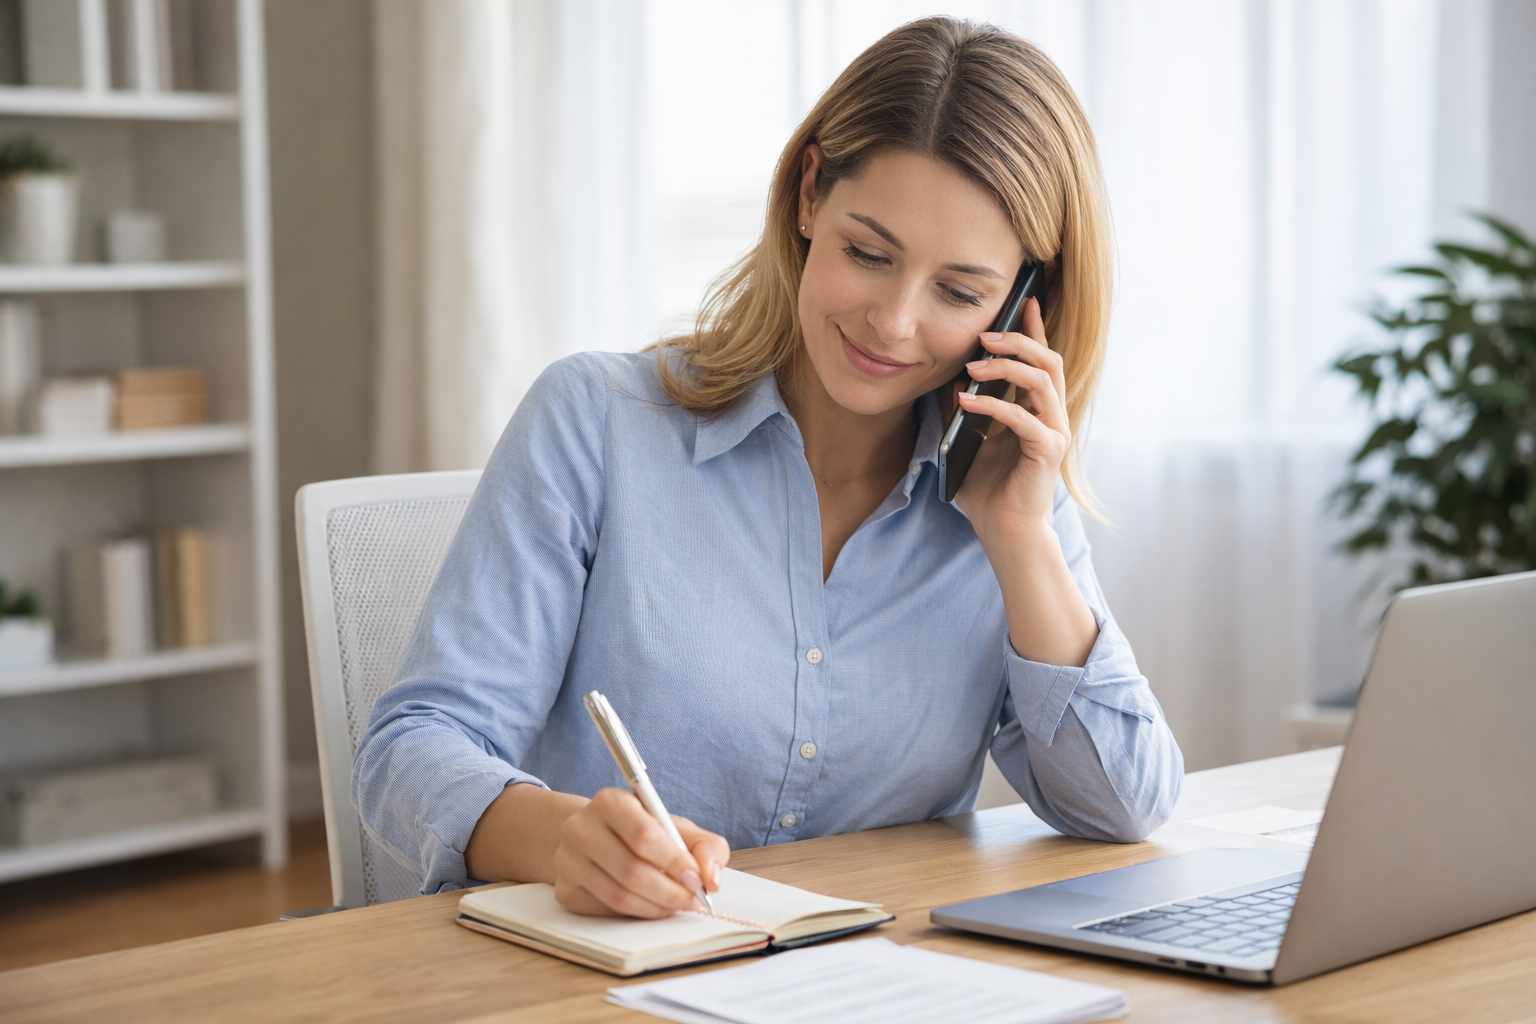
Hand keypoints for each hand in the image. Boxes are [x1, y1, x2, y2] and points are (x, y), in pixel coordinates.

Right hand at [552, 787, 729, 917]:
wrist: (594, 837)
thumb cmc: (642, 831)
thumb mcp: (676, 827)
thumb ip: (705, 846)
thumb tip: (711, 879)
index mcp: (610, 802)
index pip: (644, 836)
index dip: (675, 862)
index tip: (695, 878)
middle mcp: (581, 827)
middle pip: (631, 871)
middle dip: (669, 892)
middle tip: (689, 899)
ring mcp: (568, 860)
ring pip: (619, 896)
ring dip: (655, 908)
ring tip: (674, 904)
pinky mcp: (565, 889)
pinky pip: (606, 911)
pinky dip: (635, 914)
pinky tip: (649, 905)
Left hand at [951, 297, 1068, 542]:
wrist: (1004, 531)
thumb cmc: (990, 490)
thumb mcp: (969, 440)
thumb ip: (966, 410)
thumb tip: (953, 379)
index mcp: (1039, 410)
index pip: (1041, 361)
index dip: (1034, 329)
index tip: (1023, 301)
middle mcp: (1053, 417)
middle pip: (1048, 361)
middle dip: (1018, 340)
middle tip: (985, 333)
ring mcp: (1054, 433)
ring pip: (1041, 381)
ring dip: (1006, 366)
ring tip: (973, 364)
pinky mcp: (1047, 452)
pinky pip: (1022, 418)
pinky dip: (993, 405)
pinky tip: (966, 400)